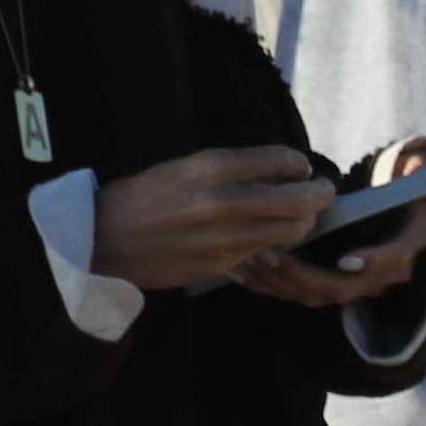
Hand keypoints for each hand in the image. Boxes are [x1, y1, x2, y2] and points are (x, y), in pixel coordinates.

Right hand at [94, 146, 332, 291]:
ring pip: (290, 231)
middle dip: (320, 195)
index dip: (299, 164)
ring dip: (303, 222)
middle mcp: (222, 202)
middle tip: (322, 192)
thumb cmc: (142, 198)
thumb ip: (230, 169)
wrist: (103, 240)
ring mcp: (224, 238)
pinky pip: (264, 253)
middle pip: (299, 201)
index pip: (281, 160)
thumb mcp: (183, 167)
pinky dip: (274, 244)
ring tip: (299, 215)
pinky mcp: (221, 266)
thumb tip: (276, 171)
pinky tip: (266, 236)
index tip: (301, 168)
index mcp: (211, 167)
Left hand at [236, 134, 425, 308]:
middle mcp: (380, 273)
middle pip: (344, 287)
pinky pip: (298, 293)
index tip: (345, 259)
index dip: (371, 262)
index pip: (392, 262)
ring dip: (281, 283)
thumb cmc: (396, 183)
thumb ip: (423, 175)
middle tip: (274, 256)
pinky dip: (272, 285)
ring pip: (316, 295)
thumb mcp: (415, 172)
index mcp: (405, 246)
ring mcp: (352, 284)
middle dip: (305, 276)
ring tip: (251, 260)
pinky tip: (244, 270)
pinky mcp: (327, 286)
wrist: (388, 205)